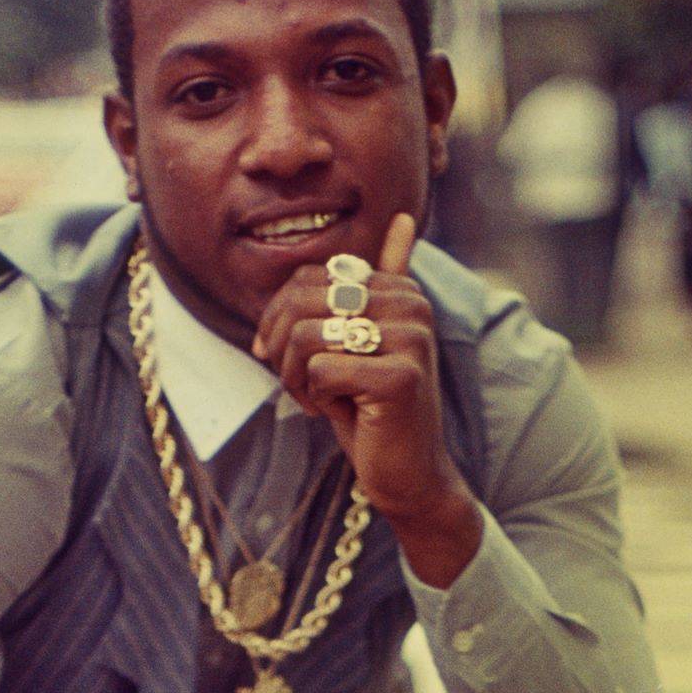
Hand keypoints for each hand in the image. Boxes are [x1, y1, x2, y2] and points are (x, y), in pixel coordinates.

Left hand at [250, 212, 482, 583]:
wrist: (408, 472)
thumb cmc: (373, 409)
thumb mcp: (361, 342)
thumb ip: (368, 288)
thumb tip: (403, 220)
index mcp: (399, 289)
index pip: (307, 279)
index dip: (280, 320)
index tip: (289, 359)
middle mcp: (411, 305)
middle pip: (303, 301)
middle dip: (282, 349)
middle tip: (299, 383)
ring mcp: (410, 340)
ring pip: (307, 336)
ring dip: (297, 377)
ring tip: (317, 399)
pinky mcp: (400, 378)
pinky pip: (321, 372)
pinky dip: (317, 399)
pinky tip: (343, 413)